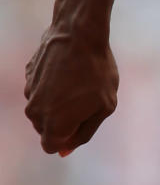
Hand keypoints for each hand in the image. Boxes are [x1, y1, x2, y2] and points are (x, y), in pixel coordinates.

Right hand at [24, 26, 118, 154]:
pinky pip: (41, 89)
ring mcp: (29, 92)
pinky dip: (53, 84)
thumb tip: (64, 151)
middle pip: (47, 128)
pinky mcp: (29, 75)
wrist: (78, 33)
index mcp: (53, 125)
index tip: (83, 118)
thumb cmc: (97, 72)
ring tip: (78, 82)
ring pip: (43, 108)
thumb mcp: (104, 107)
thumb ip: (84, 133)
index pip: (52, 147)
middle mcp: (35, 112)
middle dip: (64, 120)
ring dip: (58, 101)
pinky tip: (68, 70)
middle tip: (85, 98)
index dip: (69, 138)